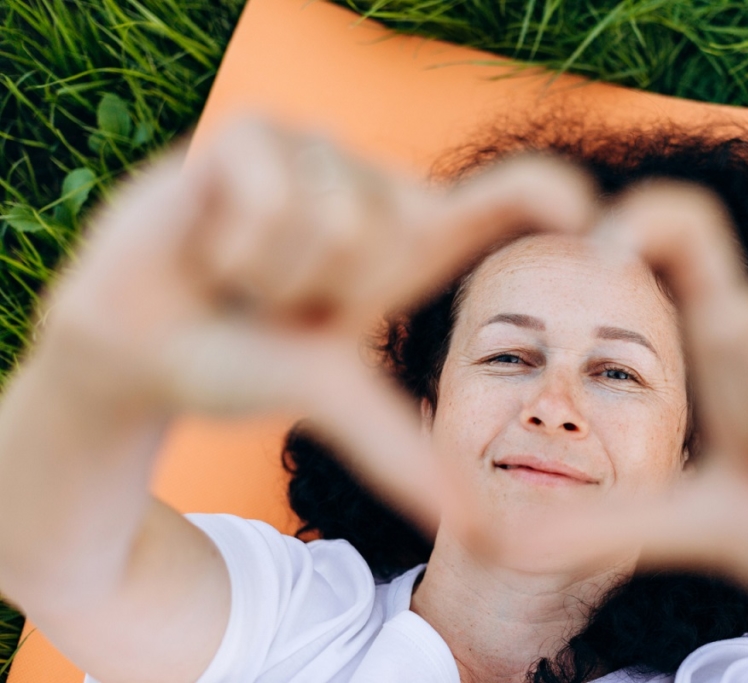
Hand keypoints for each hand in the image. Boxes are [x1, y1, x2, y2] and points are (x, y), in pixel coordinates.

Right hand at [38, 116, 594, 523]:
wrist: (133, 343)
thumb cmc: (241, 362)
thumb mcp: (332, 400)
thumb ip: (402, 450)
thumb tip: (472, 525)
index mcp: (402, 246)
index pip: (493, 203)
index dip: (535, 200)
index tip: (584, 213)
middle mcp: (368, 188)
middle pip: (403, 227)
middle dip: (330, 291)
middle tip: (280, 301)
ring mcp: (313, 151)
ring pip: (337, 220)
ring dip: (276, 278)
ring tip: (241, 276)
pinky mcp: (253, 133)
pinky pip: (275, 201)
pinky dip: (234, 250)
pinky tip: (208, 248)